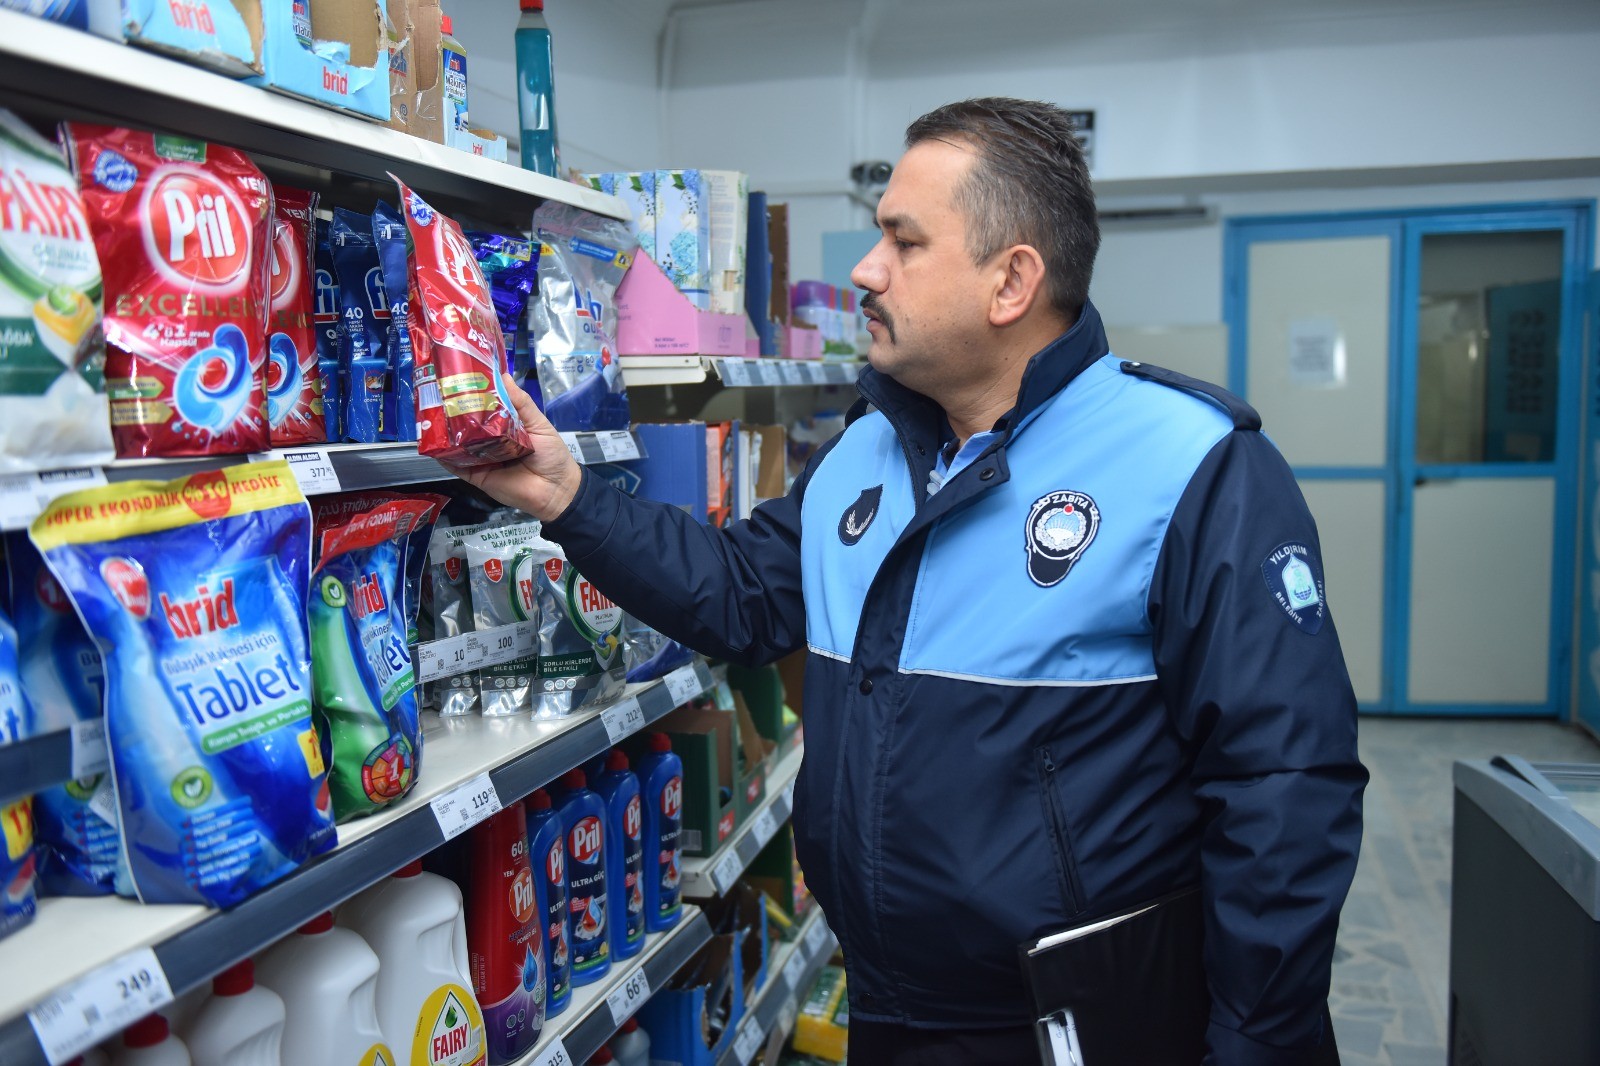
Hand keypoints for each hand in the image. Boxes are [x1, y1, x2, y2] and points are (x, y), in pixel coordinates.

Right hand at [444, 375, 582, 521]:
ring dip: (446, 433)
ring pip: (459, 444)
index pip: (484, 408)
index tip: (457, 379)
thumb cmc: (552, 455)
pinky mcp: (477, 476)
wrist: (557, 489)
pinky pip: (458, 467)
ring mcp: (482, 459)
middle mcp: (490, 441)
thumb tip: (503, 376)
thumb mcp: (538, 423)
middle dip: (453, 413)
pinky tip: (435, 445)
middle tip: (437, 395)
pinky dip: (445, 458)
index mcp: (505, 426)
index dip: (472, 396)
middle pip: (468, 426)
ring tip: (431, 416)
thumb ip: (521, 402)